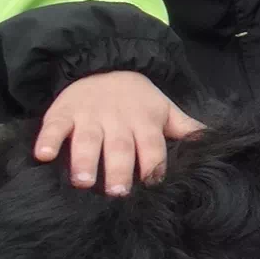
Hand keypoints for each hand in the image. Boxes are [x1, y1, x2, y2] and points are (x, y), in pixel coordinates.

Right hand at [32, 71, 203, 196]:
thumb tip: (216, 141)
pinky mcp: (63, 113)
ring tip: (83, 181)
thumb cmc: (139, 99)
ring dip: (84, 160)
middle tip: (118, 192)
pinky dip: (47, 140)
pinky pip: (54, 127)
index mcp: (145, 122)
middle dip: (119, 169)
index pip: (152, 146)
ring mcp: (89, 117)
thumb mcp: (164, 110)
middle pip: (120, 147)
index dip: (153, 164)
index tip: (151, 183)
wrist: (105, 66)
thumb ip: (186, 128)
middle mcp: (118, 120)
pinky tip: (43, 156)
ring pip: (87, 140)